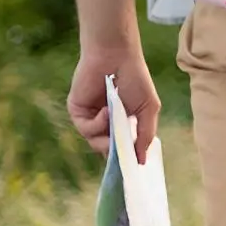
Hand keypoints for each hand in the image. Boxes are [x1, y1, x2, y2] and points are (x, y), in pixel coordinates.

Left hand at [68, 46, 159, 165]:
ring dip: (107, 136)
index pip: (121, 147)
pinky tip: (106, 110)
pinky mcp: (77, 112)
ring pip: (95, 142)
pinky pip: (86, 129)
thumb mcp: (148, 108)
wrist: (116, 56)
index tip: (131, 168)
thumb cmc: (136, 78)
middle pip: (107, 149)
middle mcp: (105, 122)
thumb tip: (142, 160)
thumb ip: (145, 135)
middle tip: (123, 152)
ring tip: (116, 120)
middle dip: (116, 152)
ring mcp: (90, 118)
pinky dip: (98, 124)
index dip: (125, 158)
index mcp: (122, 122)